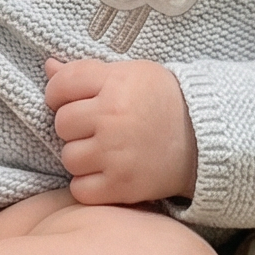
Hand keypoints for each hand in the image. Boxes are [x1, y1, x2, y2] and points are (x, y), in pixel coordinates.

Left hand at [43, 55, 197, 205]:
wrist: (205, 140)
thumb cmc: (164, 101)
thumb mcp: (130, 74)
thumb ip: (87, 71)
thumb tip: (48, 66)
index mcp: (115, 84)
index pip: (61, 85)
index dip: (58, 93)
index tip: (71, 100)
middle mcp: (113, 117)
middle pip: (62, 124)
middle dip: (74, 127)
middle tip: (96, 128)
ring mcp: (117, 154)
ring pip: (68, 158)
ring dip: (82, 157)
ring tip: (105, 151)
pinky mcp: (122, 186)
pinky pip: (80, 189)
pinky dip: (89, 185)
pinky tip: (107, 173)